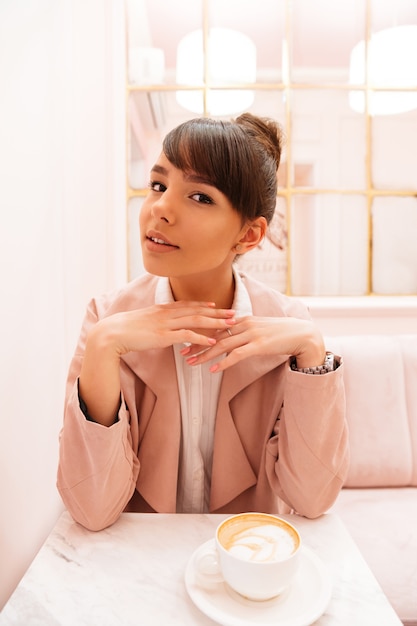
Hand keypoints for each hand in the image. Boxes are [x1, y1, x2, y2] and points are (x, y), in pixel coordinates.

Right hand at [87, 301, 236, 356]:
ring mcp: (166, 323)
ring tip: (230, 325)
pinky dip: (201, 338)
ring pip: (196, 320)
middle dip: (217, 312)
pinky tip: (212, 342)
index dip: (203, 305)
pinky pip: (187, 335)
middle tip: (233, 313)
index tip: (217, 306)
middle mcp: (166, 313)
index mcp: (161, 309)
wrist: (112, 333)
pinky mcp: (164, 336)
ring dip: (215, 323)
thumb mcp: (142, 322)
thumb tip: (161, 329)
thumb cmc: (124, 330)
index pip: (187, 305)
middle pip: (197, 310)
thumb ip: (154, 323)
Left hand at [181, 316, 325, 372]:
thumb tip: (229, 336)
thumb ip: (243, 330)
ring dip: (205, 354)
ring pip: (222, 345)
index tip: (185, 339)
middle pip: (215, 335)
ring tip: (191, 363)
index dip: (199, 333)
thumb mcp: (258, 328)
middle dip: (197, 344)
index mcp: (242, 319)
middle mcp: (244, 324)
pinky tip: (213, 369)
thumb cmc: (279, 333)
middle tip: (182, 352)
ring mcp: (251, 334)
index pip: (216, 326)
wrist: (301, 334)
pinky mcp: (259, 345)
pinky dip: (223, 362)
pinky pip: (237, 355)